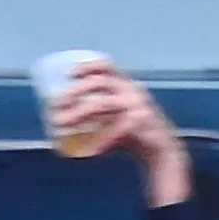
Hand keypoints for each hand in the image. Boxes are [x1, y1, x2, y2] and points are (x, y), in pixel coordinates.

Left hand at [48, 60, 190, 206]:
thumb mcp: (113, 120)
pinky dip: (102, 139)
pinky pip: (117, 128)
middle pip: (100, 82)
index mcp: (125, 86)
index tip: (68, 75)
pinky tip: (90, 151)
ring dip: (79, 113)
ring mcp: (138, 105)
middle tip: (55, 105)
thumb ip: (95, 117)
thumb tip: (63, 121)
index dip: (86, 66)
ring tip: (61, 125)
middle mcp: (132, 90)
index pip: (106, 66)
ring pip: (103, 103)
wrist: (163, 152)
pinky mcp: (143, 123)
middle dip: (75, 91)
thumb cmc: (134, 135)